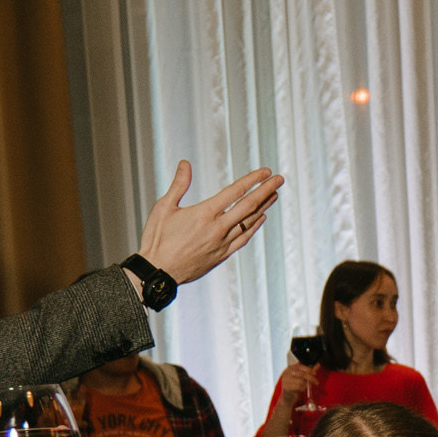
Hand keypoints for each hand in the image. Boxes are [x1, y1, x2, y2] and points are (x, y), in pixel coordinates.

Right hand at [135, 161, 283, 284]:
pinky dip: (254, 226)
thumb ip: (178, 185)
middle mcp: (217, 228)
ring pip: (249, 222)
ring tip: (274, 195)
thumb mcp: (163, 207)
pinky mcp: (222, 255)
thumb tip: (185, 164)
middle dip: (266, 190)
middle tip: (280, 179)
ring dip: (264, 206)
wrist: (158, 272)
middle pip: (249, 205)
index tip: (266, 171)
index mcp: (204, 213)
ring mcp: (222, 243)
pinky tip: (261, 218)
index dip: (253, 180)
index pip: (235, 191)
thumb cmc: (157, 240)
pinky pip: (244, 238)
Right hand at [278, 360, 319, 401]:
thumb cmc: (295, 384)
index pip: (300, 366)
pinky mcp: (285, 387)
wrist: (287, 395)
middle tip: (317, 382)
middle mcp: (286, 372)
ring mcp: (285, 379)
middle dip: (311, 378)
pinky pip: (298, 387)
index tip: (315, 373)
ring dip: (306, 384)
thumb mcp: (302, 377)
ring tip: (307, 386)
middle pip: (302, 374)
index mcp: (290, 368)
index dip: (309, 369)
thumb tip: (318, 364)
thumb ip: (309, 370)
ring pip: (301, 381)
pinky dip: (302, 388)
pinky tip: (303, 389)